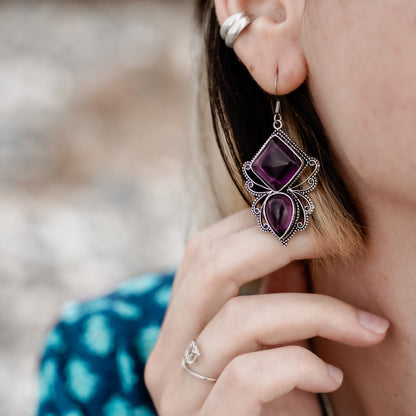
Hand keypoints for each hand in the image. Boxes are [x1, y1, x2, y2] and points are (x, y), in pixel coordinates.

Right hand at [145, 209, 388, 414]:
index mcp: (179, 330)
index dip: (257, 223)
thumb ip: (277, 296)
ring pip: (239, 318)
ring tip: (365, 326)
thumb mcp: (277, 344)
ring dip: (316, 311)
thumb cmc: (278, 408)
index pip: (202, 250)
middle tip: (339, 238)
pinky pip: (250, 374)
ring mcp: (181, 397)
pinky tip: (331, 376)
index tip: (314, 219)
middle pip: (208, 265)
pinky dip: (302, 364)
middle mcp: (166, 359)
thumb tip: (298, 242)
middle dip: (281, 241)